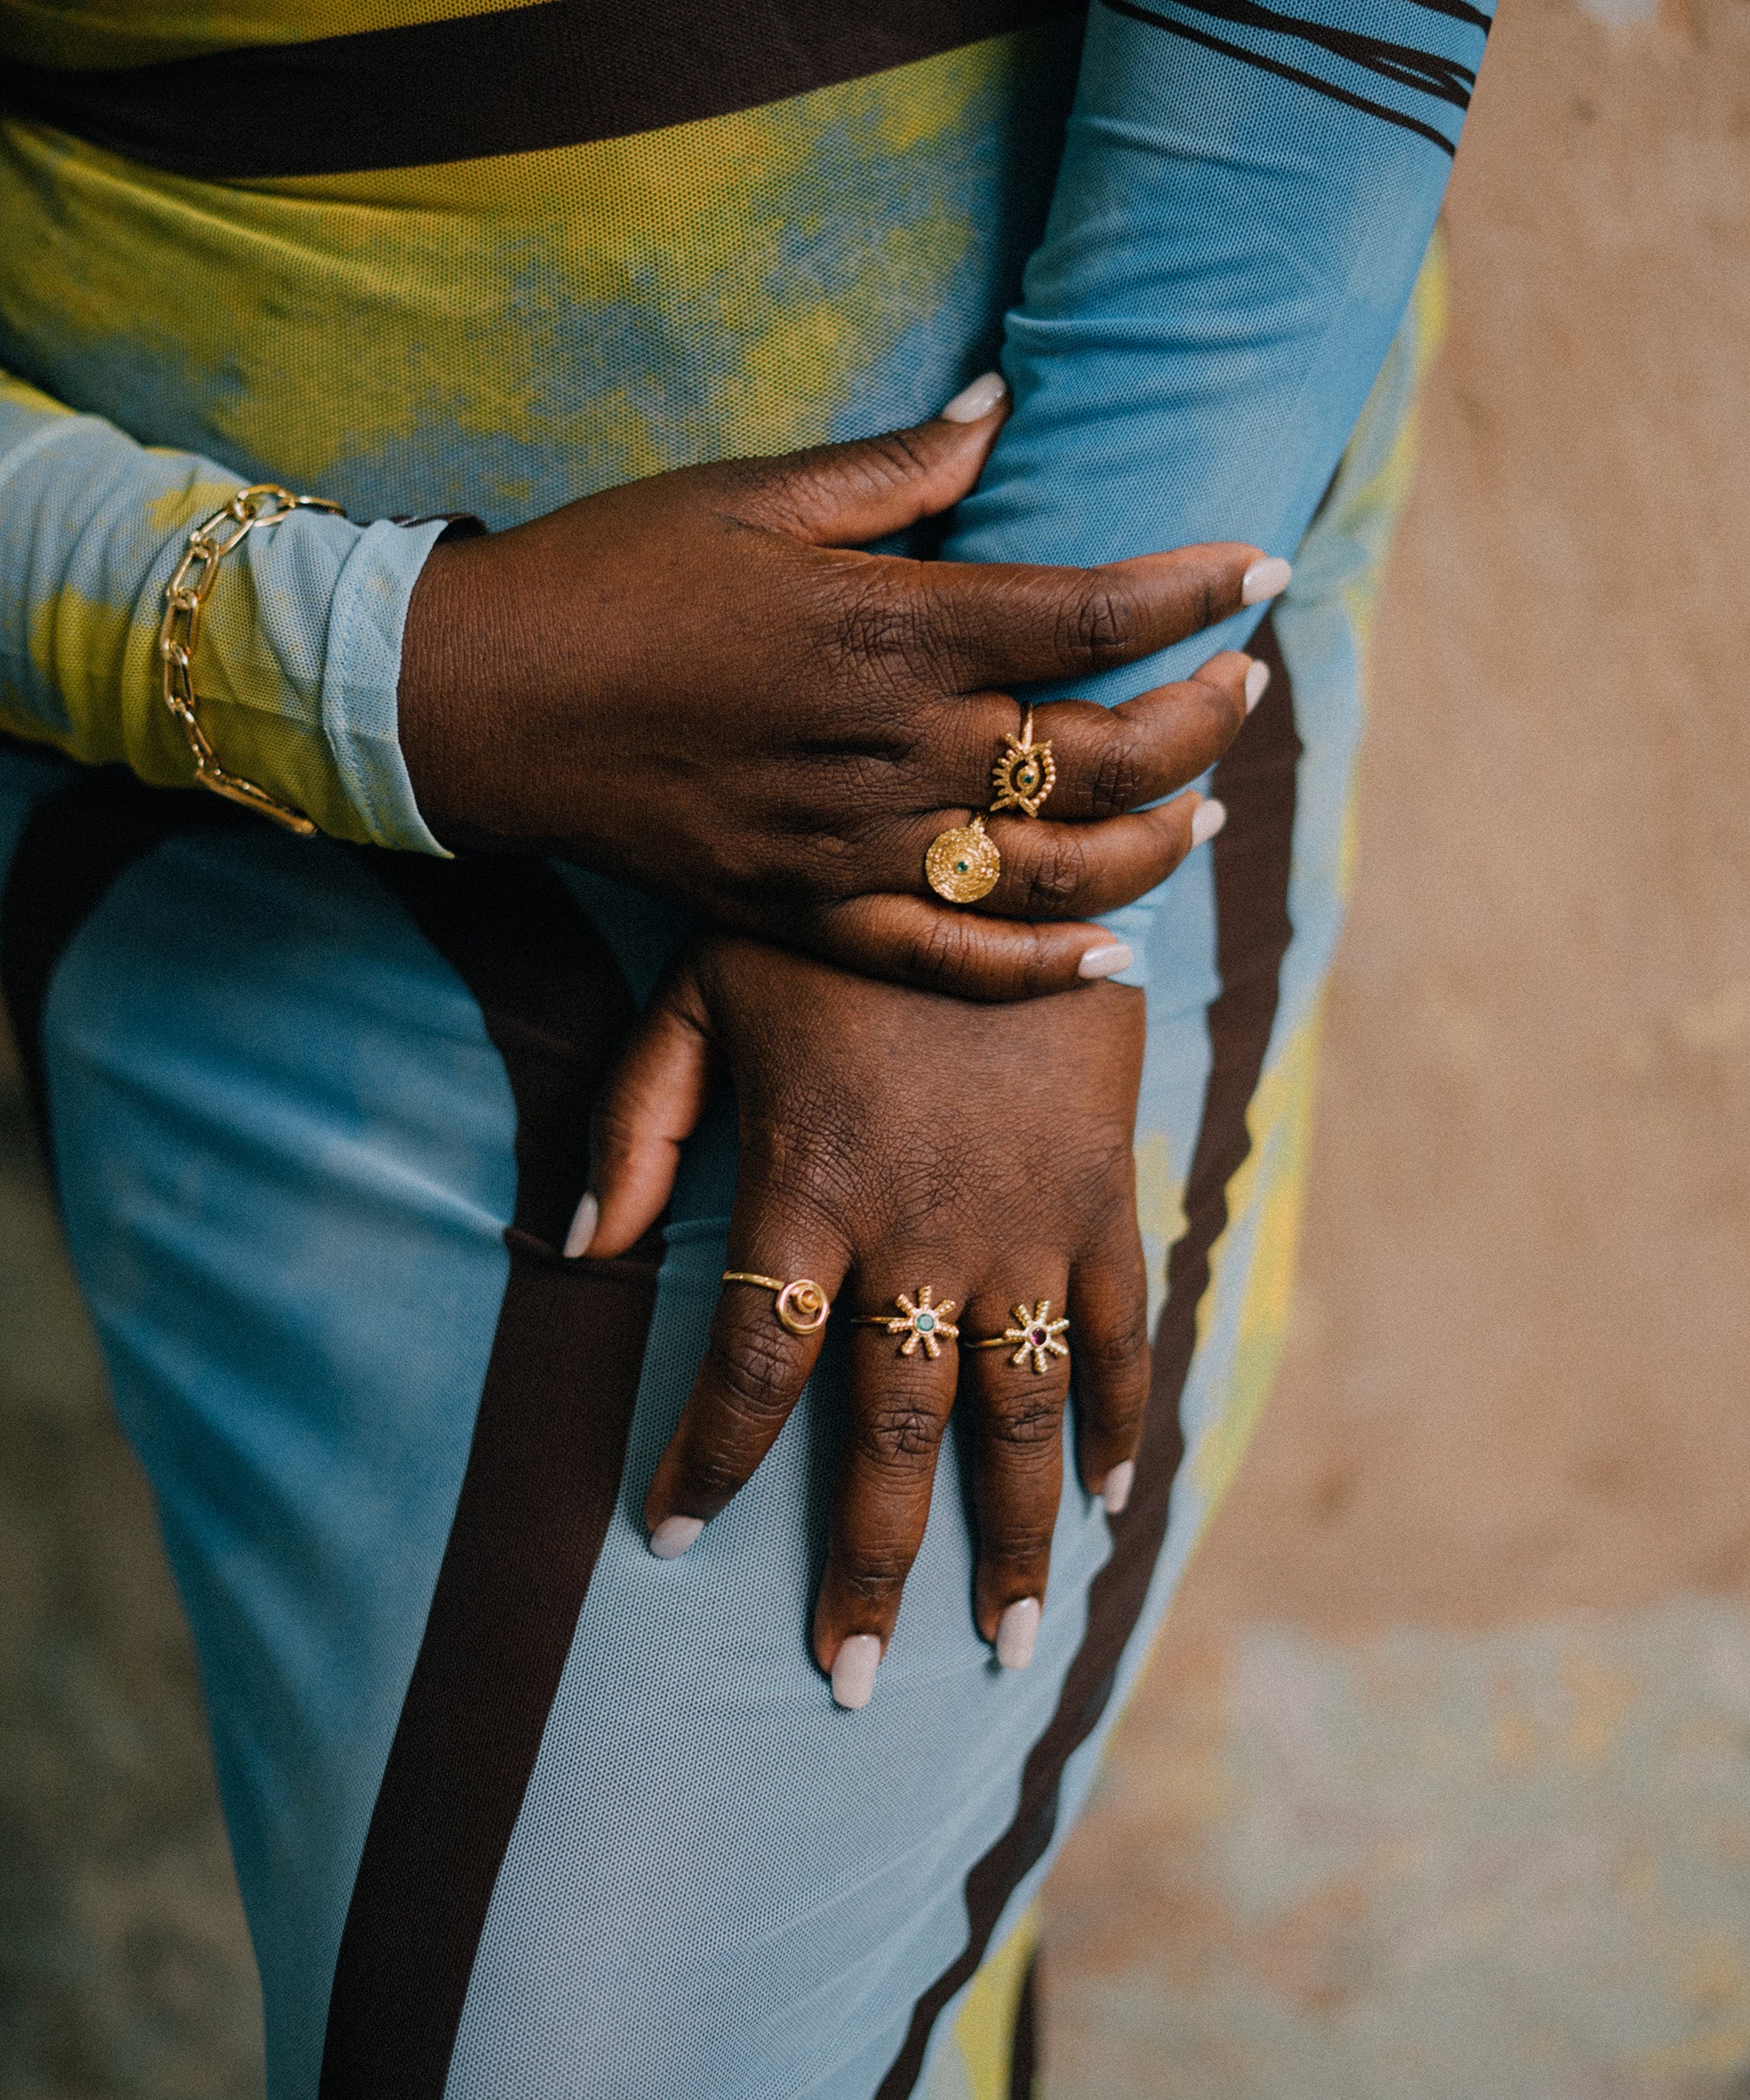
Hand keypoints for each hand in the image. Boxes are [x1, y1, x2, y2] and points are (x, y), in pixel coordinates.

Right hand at [399, 376, 1282, 998]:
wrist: (480, 703)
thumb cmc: (608, 575)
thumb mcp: (748, 493)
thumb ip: (894, 468)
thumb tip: (1002, 409)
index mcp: (885, 625)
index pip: (1087, 613)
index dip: (1191, 591)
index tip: (1259, 567)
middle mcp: (889, 746)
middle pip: (1099, 752)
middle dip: (1201, 718)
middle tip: (1247, 685)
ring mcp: (850, 845)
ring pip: (1049, 870)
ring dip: (1150, 844)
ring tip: (1204, 810)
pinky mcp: (803, 911)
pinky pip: (947, 961)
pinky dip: (1040, 968)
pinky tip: (1115, 954)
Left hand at [580, 933, 1151, 1706]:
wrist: (1008, 840)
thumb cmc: (836, 918)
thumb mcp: (703, 989)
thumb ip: (634, 1121)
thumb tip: (574, 1253)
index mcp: (807, 1191)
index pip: (749, 1368)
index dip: (710, 1462)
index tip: (672, 1537)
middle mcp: (918, 1236)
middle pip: (892, 1434)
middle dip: (872, 1566)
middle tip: (856, 1679)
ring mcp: (1024, 1225)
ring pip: (1016, 1415)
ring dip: (1013, 1537)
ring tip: (1006, 1643)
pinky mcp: (1101, 1197)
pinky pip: (1119, 1333)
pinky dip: (1118, 1419)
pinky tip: (1109, 1500)